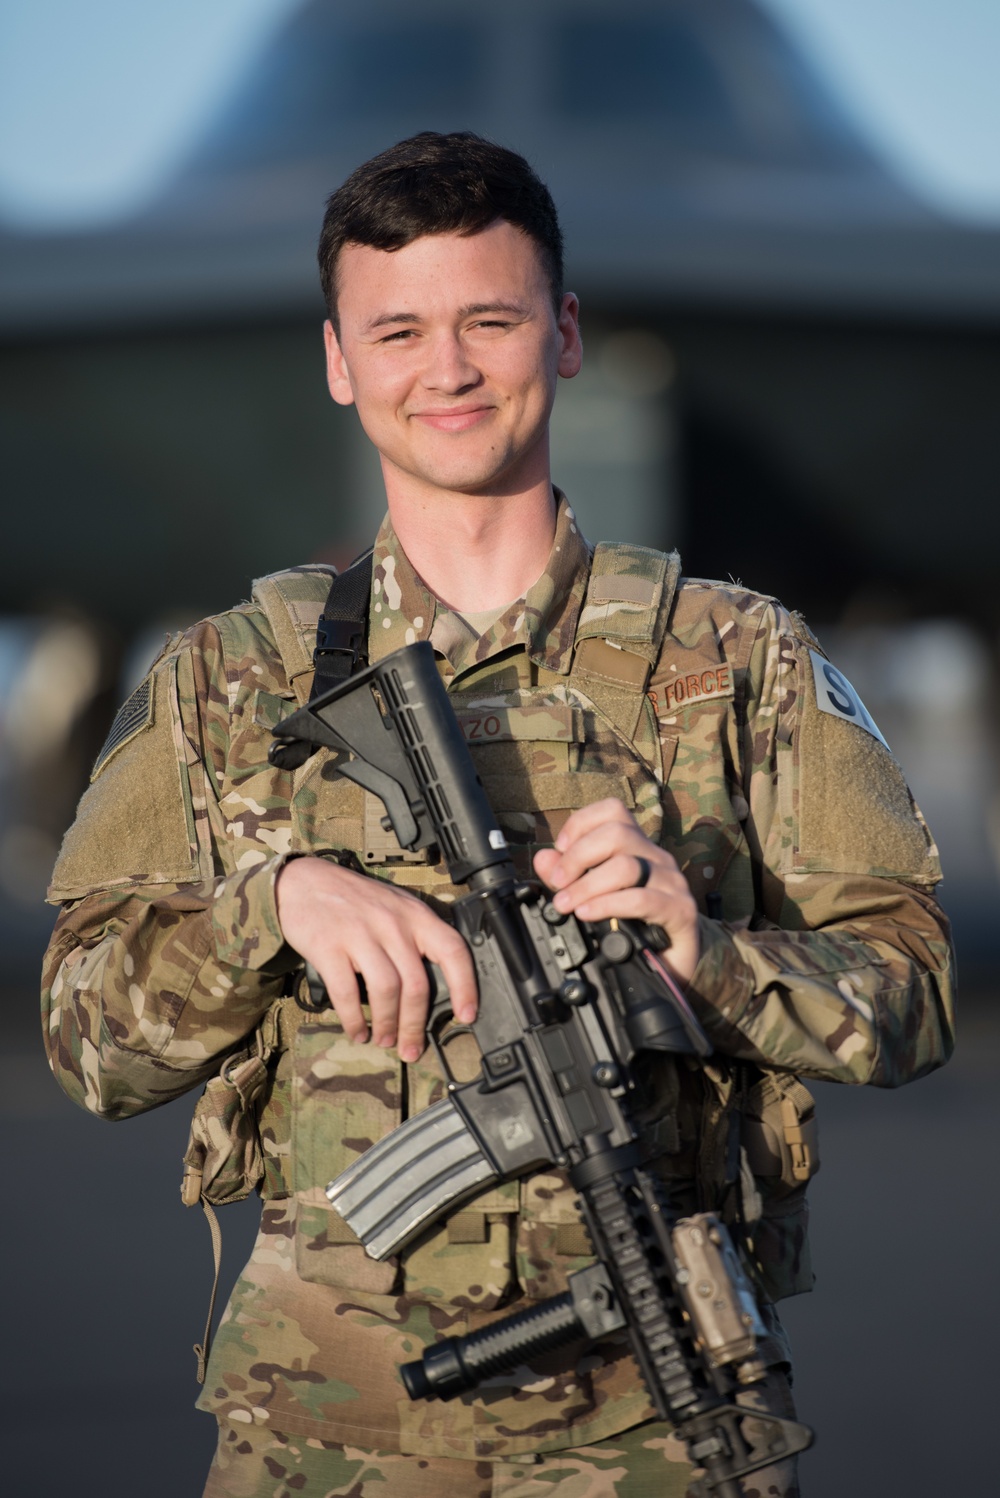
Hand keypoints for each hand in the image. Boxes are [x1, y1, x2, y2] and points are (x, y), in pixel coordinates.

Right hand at [275, 856, 476, 1061]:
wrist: (304, 881)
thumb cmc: (354, 900)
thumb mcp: (395, 907)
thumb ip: (415, 938)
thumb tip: (435, 989)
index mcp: (415, 915)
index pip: (453, 950)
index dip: (465, 986)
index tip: (467, 1016)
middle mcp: (392, 923)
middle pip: (416, 983)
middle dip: (416, 1024)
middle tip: (412, 1048)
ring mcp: (360, 933)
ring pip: (387, 990)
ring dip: (387, 1024)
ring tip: (384, 1040)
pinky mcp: (329, 946)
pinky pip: (347, 992)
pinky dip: (354, 1019)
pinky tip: (357, 1031)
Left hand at [532, 799, 700, 984]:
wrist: (672, 965)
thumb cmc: (634, 928)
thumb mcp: (596, 898)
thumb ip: (569, 876)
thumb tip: (543, 858)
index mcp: (637, 847)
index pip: (613, 811)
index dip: (581, 823)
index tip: (560, 848)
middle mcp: (656, 858)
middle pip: (617, 833)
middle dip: (578, 857)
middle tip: (558, 884)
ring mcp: (671, 883)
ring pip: (627, 866)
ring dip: (588, 885)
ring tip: (568, 904)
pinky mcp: (680, 910)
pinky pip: (642, 899)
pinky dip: (609, 905)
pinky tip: (588, 913)